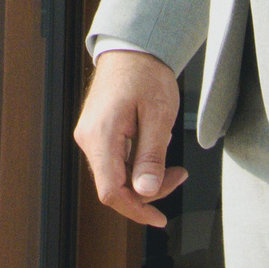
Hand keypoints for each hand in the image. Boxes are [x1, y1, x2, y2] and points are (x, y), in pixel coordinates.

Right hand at [73, 50, 187, 226]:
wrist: (132, 48)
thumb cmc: (146, 74)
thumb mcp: (158, 116)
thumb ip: (151, 157)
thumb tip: (145, 192)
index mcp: (101, 135)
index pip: (111, 191)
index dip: (135, 210)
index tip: (159, 219)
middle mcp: (89, 139)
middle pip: (115, 186)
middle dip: (148, 191)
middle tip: (179, 177)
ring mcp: (92, 136)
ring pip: (117, 175)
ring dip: (145, 177)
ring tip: (172, 163)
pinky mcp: (98, 133)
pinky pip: (116, 161)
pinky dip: (138, 164)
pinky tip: (156, 148)